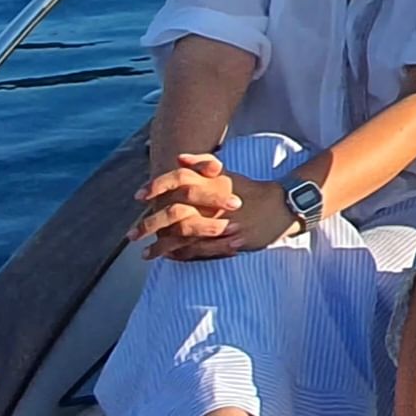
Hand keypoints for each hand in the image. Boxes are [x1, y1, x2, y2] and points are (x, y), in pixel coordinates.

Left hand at [133, 154, 294, 257]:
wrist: (282, 206)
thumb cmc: (251, 190)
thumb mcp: (229, 175)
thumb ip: (204, 166)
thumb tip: (178, 157)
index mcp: (213, 184)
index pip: (179, 180)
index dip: (157, 186)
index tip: (138, 196)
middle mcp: (215, 203)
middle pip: (175, 213)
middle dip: (151, 224)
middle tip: (132, 234)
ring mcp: (223, 224)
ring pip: (185, 236)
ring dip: (163, 246)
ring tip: (147, 253)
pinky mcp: (230, 241)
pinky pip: (202, 250)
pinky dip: (183, 254)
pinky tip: (171, 257)